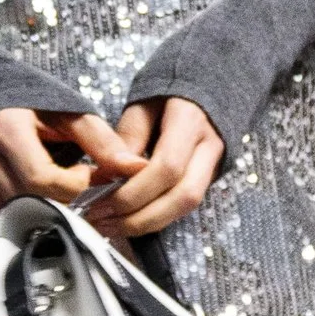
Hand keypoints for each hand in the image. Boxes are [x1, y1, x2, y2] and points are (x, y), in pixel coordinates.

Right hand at [0, 104, 135, 224]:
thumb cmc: (34, 102)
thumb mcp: (70, 113)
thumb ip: (102, 141)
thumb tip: (136, 169)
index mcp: (6, 130)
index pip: (42, 179)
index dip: (74, 185)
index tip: (88, 172)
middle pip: (32, 202)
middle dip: (68, 201)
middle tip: (85, 186)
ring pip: (22, 215)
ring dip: (52, 209)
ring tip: (65, 187)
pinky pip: (9, 219)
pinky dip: (32, 213)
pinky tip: (44, 194)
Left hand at [88, 98, 224, 239]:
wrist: (204, 89)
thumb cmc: (165, 97)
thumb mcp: (140, 107)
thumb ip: (126, 140)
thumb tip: (107, 178)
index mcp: (190, 120)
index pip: (168, 167)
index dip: (134, 192)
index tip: (100, 201)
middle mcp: (209, 146)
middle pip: (183, 196)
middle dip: (141, 218)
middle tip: (102, 221)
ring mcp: (214, 164)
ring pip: (187, 208)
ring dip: (146, 224)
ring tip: (109, 226)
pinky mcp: (209, 179)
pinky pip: (183, 206)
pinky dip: (154, 218)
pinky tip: (126, 221)